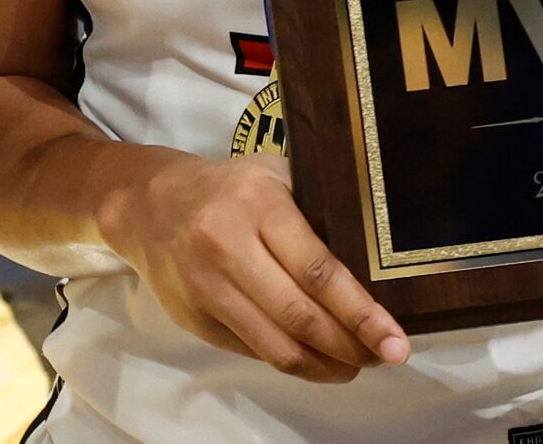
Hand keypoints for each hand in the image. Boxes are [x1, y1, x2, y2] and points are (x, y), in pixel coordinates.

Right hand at [98, 153, 407, 382]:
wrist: (147, 204)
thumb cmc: (228, 188)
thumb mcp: (274, 176)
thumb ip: (319, 207)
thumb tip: (380, 256)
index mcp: (257, 204)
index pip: (318, 271)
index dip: (362, 313)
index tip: (396, 340)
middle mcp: (227, 246)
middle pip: (301, 316)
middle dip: (352, 346)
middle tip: (386, 355)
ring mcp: (207, 287)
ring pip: (277, 346)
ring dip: (325, 366)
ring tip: (354, 364)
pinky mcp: (194, 319)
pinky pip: (254, 350)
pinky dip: (292, 362)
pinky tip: (314, 358)